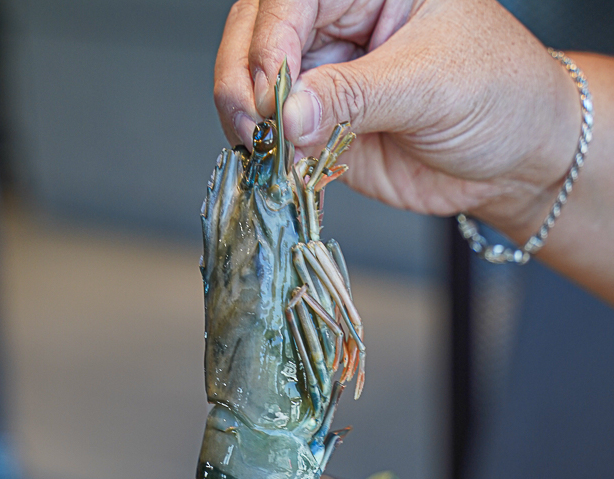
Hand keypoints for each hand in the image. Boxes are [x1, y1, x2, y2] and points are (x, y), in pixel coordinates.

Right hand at [214, 0, 581, 239]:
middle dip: (244, 80)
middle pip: (257, 35)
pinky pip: (281, 140)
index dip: (270, 42)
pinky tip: (279, 171)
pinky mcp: (324, 129)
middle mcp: (339, 24)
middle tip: (253, 126)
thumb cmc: (501, 93)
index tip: (272, 94)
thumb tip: (289, 116)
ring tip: (267, 153)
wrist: (516, 159)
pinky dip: (272, 159)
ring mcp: (328, 78)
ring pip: (259, 90)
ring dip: (251, 123)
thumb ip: (356, 96)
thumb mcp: (432, 83)